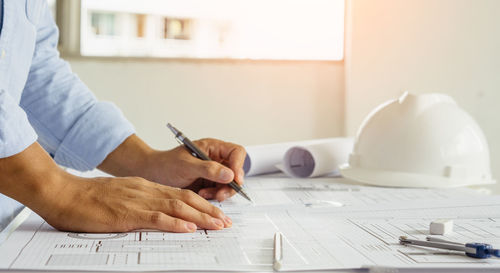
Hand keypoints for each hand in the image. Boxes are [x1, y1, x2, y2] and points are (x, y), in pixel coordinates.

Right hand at [43, 175, 231, 232]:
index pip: (181, 194)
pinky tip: (188, 228)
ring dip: (200, 217)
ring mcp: (138, 201)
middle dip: (209, 210)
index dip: (202, 204)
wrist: (64, 193)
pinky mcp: (127, 213)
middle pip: (186, 198)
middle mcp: (147, 190)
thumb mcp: (121, 195)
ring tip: (217, 225)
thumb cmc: (88, 197)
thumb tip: (156, 213)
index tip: (216, 213)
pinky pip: (156, 217)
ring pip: (177, 207)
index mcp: (146, 187)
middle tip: (226, 221)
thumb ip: (140, 202)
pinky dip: (175, 223)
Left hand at [98, 135, 246, 201]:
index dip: (239, 165)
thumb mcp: (186, 165)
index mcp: (212, 147)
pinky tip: (201, 195)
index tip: (235, 179)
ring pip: (229, 184)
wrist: (152, 175)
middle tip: (219, 194)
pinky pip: (219, 192)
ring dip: (220, 192)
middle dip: (230, 184)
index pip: (236, 152)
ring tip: (204, 195)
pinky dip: (213, 196)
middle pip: (236, 171)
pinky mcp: (209, 184)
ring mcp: (213, 172)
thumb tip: (230, 174)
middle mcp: (216, 159)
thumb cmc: (165, 164)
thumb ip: (208, 169)